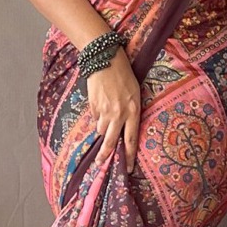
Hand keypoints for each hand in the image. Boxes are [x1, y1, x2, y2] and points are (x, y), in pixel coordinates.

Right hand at [87, 48, 140, 170]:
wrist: (105, 59)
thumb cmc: (124, 75)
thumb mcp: (134, 93)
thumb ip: (129, 112)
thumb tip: (120, 127)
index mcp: (132, 111)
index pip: (131, 139)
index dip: (129, 155)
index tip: (127, 167)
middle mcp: (118, 114)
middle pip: (111, 141)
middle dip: (106, 155)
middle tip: (101, 164)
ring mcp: (104, 111)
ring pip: (101, 130)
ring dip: (102, 129)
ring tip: (105, 117)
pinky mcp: (93, 106)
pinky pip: (94, 118)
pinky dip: (97, 116)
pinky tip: (100, 104)